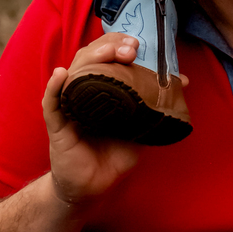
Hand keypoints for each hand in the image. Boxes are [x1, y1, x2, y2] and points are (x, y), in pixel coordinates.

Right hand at [42, 33, 145, 208]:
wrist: (94, 188)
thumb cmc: (114, 155)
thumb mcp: (140, 126)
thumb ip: (155, 104)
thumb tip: (181, 81)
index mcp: (102, 86)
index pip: (106, 54)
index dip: (119, 44)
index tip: (137, 44)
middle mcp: (83, 90)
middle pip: (89, 56)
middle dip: (110, 47)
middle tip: (130, 49)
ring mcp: (68, 105)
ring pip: (73, 72)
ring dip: (90, 58)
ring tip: (106, 53)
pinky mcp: (57, 126)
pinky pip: (51, 103)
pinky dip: (54, 87)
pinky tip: (61, 75)